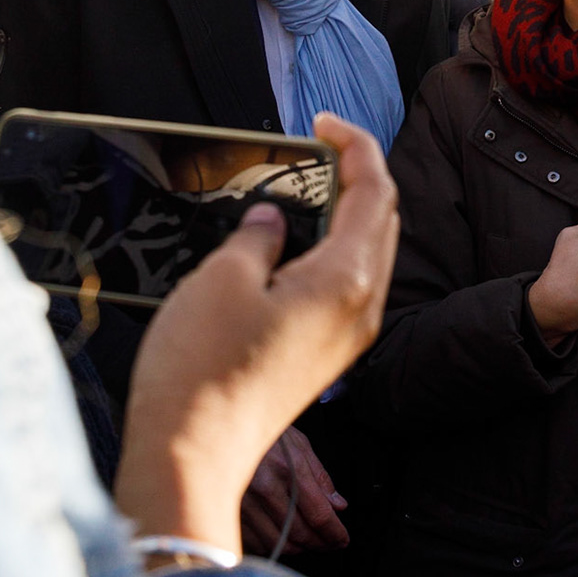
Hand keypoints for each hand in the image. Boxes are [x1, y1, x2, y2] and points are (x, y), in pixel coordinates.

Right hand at [115, 113, 399, 554]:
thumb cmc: (202, 371)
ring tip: (311, 186)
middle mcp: (361, 309)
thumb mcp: (222, 278)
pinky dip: (336, 252)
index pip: (374, 192)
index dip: (356, 145)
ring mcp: (348, 339)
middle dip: (360, 175)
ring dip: (351, 214)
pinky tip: (299, 244)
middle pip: (382, 222)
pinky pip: (349, 289)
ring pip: (370, 256)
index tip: (325, 122)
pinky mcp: (327, 358)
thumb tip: (272, 222)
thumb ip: (258, 237)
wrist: (194, 454)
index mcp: (346, 279)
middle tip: (321, 147)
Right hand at [240, 426, 348, 555]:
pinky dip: (272, 545)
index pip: (319, 514)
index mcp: (288, 469)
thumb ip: (320, 477)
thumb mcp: (298, 444)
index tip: (342, 539)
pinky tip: (281, 538)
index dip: (334, 533)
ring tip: (307, 543)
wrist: (221, 425)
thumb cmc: (262, 432)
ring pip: (277, 542)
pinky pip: (254, 542)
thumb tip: (338, 505)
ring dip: (298, 548)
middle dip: (320, 543)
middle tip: (329, 543)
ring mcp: (243, 502)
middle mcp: (265, 488)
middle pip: (300, 532)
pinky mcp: (227, 511)